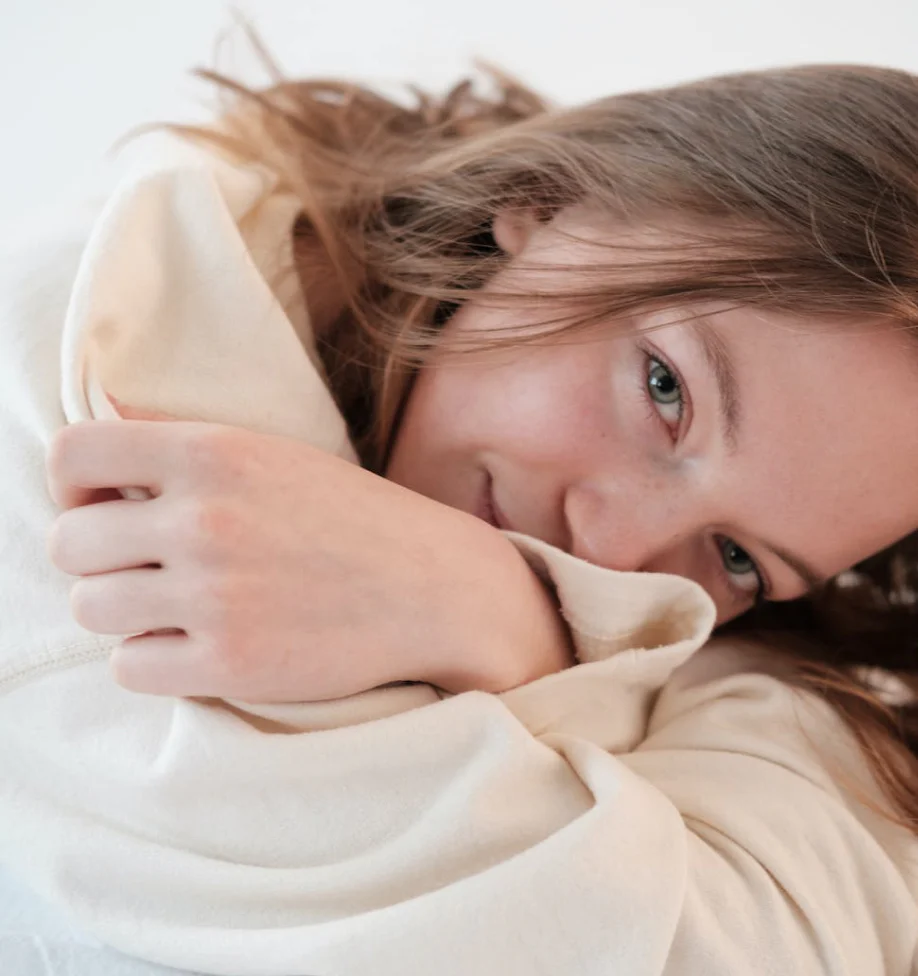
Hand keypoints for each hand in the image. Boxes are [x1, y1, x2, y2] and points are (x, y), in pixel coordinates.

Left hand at [46, 415, 574, 700]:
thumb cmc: (351, 517)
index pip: (72, 455)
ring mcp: (215, 597)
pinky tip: (198, 644)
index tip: (108, 505)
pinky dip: (154, 659)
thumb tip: (101, 432)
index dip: (75, 486)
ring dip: (125, 611)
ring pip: (91, 608)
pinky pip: (129, 667)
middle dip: (100, 556)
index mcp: (213, 452)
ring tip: (177, 606)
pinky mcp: (229, 665)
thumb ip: (185, 444)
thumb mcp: (274, 454)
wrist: (433, 587)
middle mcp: (204, 520)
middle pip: (69, 544)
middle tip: (149, 565)